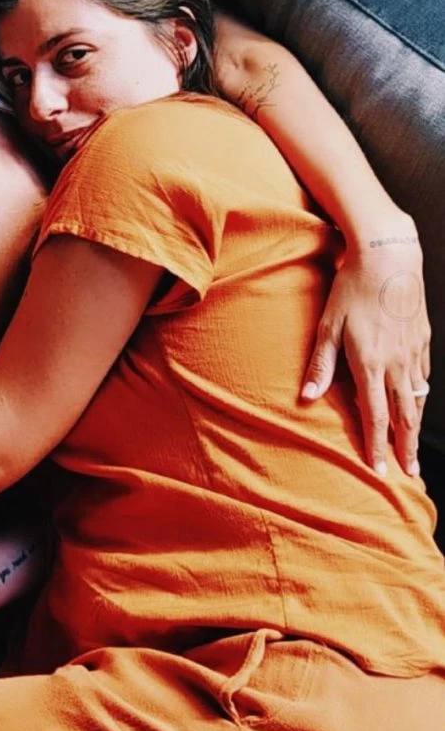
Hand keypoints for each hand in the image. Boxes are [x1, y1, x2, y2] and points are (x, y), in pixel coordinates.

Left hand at [302, 230, 429, 476]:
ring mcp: (414, 351)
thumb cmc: (351, 290)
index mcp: (371, 364)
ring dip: (416, 427)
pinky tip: (416, 404)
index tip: (379, 470)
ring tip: (413, 448)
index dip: (377, 446)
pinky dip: (420, 397)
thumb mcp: (327, 327)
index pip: (376, 417)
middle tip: (408, 473)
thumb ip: (320, 365)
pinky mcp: (422, 339)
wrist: (388, 258)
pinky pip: (423, 377)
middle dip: (406, 447)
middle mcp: (397, 363)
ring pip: (418, 399)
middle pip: (405, 416)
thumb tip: (307, 398)